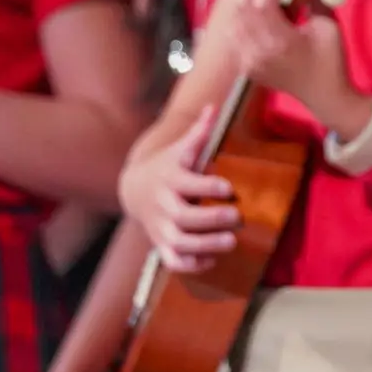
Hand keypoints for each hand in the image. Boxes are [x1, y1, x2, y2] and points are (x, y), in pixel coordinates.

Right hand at [119, 105, 237, 271]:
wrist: (134, 189)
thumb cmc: (168, 166)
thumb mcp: (179, 148)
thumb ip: (198, 132)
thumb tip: (214, 107)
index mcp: (170, 178)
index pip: (186, 183)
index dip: (207, 187)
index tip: (229, 187)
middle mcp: (163, 205)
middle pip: (184, 217)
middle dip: (211, 219)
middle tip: (237, 217)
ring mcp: (160, 227)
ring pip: (179, 242)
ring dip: (205, 245)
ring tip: (231, 242)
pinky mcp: (160, 244)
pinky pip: (172, 261)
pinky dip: (191, 264)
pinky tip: (212, 260)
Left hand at [227, 0, 354, 117]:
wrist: (325, 95)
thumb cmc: (331, 60)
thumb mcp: (328, 25)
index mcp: (280, 40)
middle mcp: (258, 51)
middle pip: (242, 6)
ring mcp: (249, 61)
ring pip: (233, 21)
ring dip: (247, 7)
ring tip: (267, 6)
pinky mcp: (247, 67)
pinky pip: (235, 37)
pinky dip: (244, 24)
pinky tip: (262, 24)